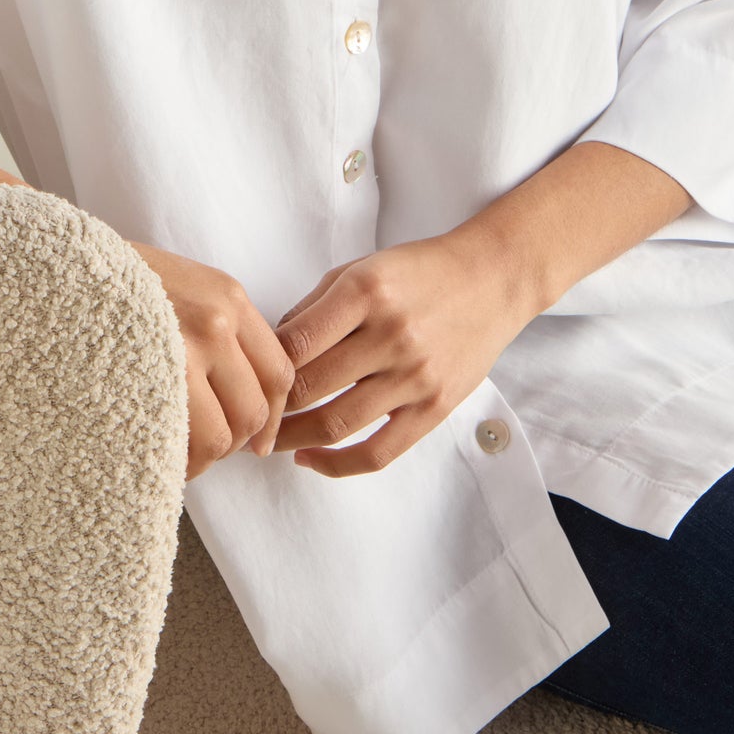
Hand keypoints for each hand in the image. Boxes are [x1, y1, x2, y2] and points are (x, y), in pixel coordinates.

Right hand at [125, 240, 296, 480]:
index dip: (272, 415)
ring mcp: (179, 354)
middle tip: (209, 442)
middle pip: (252, 411)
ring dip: (203, 454)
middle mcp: (214, 325)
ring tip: (179, 448)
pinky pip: (180, 446)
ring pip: (220, 438)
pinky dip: (176, 462)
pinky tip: (160, 453)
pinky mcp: (143, 382)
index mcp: (228, 297)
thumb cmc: (122, 282)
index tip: (256, 437)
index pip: (278, 373)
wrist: (62, 269)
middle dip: (236, 440)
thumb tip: (254, 405)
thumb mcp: (188, 284)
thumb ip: (225, 332)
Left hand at [268, 230, 538, 478]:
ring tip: (268, 443)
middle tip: (245, 420)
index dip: (261, 370)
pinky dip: (337, 464)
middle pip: (311, 387)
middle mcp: (390, 333)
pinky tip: (310, 459)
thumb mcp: (360, 268)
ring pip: (337, 423)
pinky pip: (378, 451)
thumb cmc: (419, 272)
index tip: (242, 382)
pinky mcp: (434, 407)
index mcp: (365, 291)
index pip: (295, 343)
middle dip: (269, 411)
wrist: (491, 279)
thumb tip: (270, 349)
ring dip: (292, 440)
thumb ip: (314, 307)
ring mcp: (414, 375)